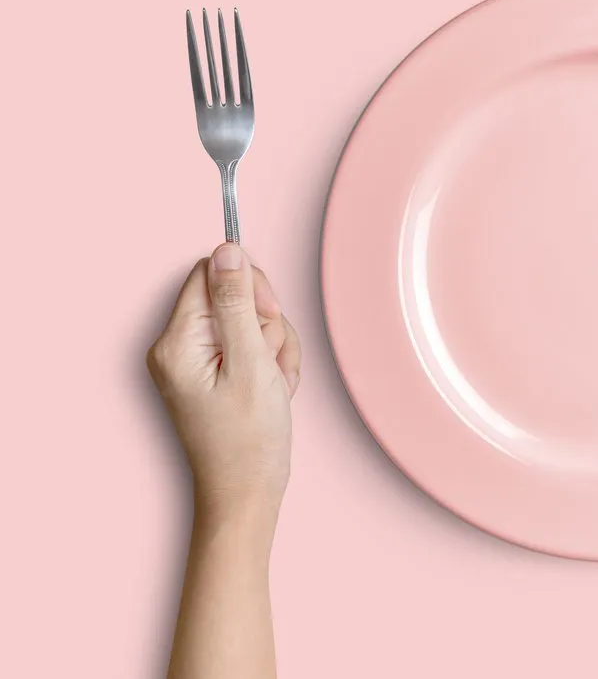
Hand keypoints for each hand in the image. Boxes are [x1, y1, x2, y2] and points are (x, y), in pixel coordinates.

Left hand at [148, 243, 301, 520]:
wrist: (246, 494)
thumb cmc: (247, 440)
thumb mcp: (251, 363)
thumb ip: (238, 303)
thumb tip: (227, 250)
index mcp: (176, 341)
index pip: (212, 274)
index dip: (249, 288)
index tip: (267, 318)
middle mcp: (178, 346)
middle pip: (234, 295)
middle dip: (267, 323)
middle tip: (270, 360)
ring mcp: (195, 361)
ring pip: (250, 320)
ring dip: (275, 348)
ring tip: (274, 385)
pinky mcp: (213, 372)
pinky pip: (251, 345)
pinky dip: (271, 364)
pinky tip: (272, 391)